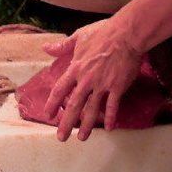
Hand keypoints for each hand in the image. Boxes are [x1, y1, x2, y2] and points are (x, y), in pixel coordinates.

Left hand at [45, 15, 145, 141]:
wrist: (126, 34)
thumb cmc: (103, 33)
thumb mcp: (79, 37)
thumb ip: (62, 46)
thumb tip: (46, 48)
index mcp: (76, 68)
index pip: (60, 89)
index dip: (52, 103)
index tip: (47, 115)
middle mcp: (86, 79)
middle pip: (73, 105)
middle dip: (67, 123)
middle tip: (61, 137)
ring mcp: (102, 85)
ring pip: (92, 109)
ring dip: (87, 125)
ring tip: (82, 138)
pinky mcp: (117, 87)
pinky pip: (113, 105)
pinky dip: (111, 117)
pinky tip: (109, 128)